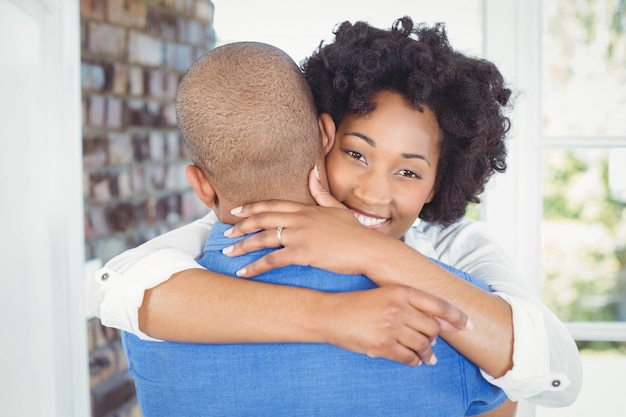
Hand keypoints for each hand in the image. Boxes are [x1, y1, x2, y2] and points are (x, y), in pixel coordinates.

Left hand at [225, 169, 393, 276]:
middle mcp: (300, 219)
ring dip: (242, 246)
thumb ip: (321, 192)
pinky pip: (272, 259)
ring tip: (229, 253)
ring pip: (263, 238)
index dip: (252, 207)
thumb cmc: (356, 233)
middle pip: (263, 219)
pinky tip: (244, 273)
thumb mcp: (337, 208)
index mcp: (307, 208)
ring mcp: (300, 235)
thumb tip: (312, 172)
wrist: (369, 249)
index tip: (236, 212)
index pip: (273, 205)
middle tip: (226, 233)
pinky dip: (255, 267)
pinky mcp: (302, 252)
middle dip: (241, 226)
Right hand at [323, 284, 470, 365]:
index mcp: (401, 291)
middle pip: (432, 328)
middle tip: (432, 342)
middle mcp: (399, 308)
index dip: (457, 316)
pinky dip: (415, 361)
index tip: (468, 325)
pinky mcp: (383, 346)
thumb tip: (444, 322)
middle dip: (435, 337)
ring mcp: (391, 328)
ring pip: (423, 345)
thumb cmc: (359, 304)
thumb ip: (413, 304)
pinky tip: (415, 360)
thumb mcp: (386, 295)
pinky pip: (409, 358)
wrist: (332, 314)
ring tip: (428, 355)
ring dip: (427, 352)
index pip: (438, 305)